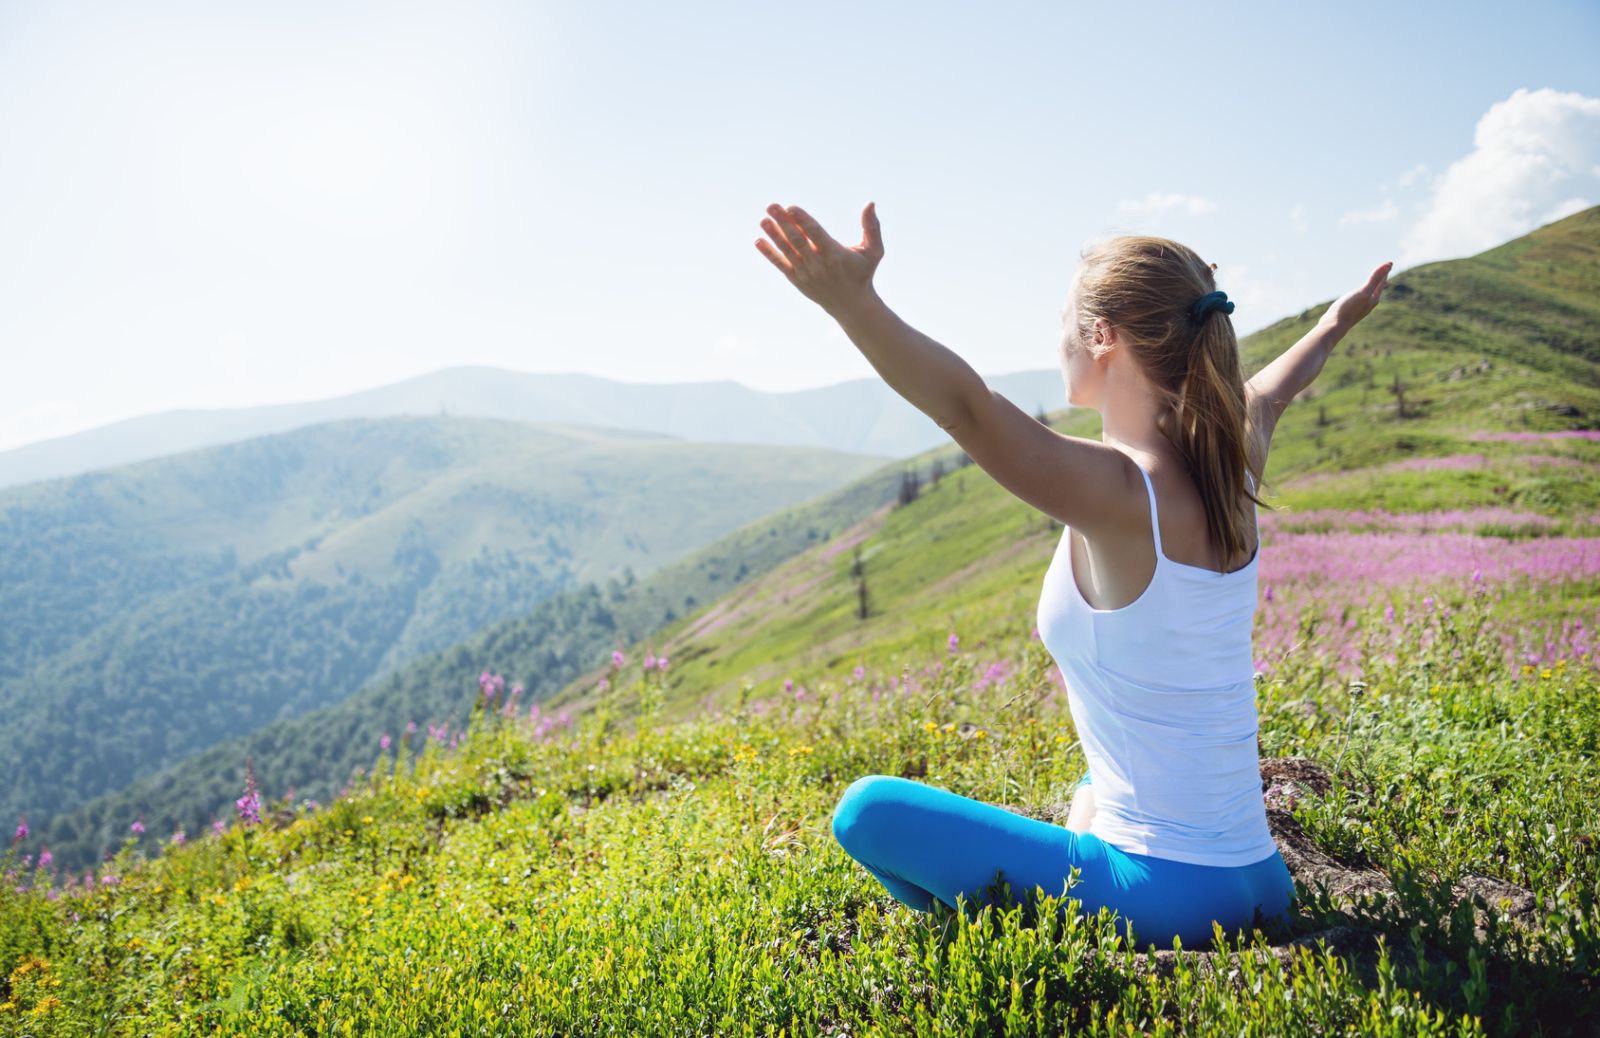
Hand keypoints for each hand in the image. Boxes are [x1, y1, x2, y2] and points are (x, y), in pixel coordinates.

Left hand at [755, 202, 883, 313]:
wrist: (851, 305)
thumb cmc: (863, 273)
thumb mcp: (874, 251)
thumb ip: (872, 227)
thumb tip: (871, 202)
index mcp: (835, 254)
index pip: (815, 233)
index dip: (802, 219)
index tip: (790, 207)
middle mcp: (818, 264)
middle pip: (797, 240)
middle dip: (783, 222)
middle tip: (771, 205)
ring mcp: (806, 273)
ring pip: (787, 251)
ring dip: (774, 235)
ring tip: (763, 220)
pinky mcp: (797, 280)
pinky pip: (781, 264)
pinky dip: (769, 253)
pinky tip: (758, 241)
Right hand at [1323, 261, 1393, 330]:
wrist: (1333, 326)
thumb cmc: (1349, 309)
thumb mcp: (1364, 291)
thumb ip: (1376, 278)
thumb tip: (1389, 264)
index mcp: (1373, 299)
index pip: (1381, 282)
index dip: (1385, 272)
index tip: (1389, 263)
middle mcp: (1368, 305)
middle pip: (1377, 290)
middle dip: (1380, 281)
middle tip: (1383, 274)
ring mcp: (1359, 309)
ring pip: (1368, 296)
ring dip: (1371, 288)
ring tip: (1372, 285)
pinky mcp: (1349, 312)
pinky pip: (1358, 300)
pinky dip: (1360, 295)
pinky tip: (1355, 297)